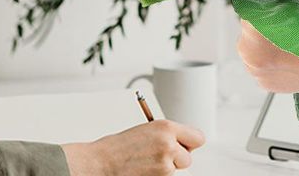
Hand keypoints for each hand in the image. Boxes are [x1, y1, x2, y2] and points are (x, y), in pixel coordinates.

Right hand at [63, 119, 204, 175]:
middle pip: (188, 157)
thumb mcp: (148, 130)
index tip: (184, 144)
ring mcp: (165, 165)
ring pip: (175, 170)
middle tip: (160, 156)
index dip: (190, 142)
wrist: (101, 164)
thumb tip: (182, 141)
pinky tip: (143, 171)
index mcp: (166, 128)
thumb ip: (167, 134)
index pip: (197, 138)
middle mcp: (169, 145)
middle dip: (177, 158)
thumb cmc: (119, 147)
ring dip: (165, 168)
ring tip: (146, 163)